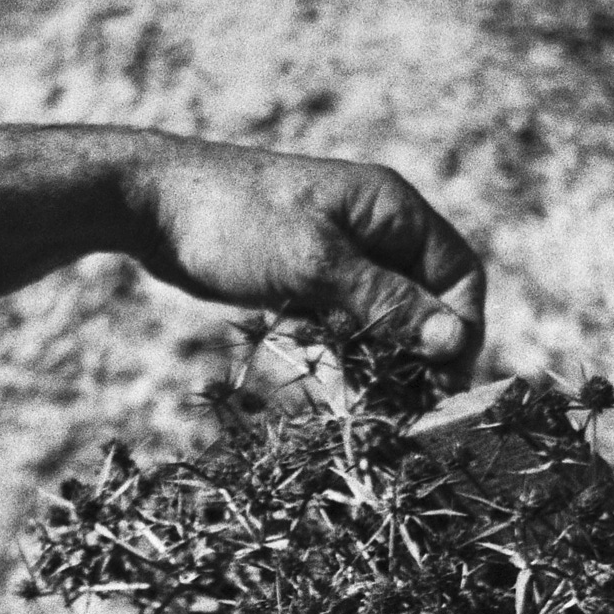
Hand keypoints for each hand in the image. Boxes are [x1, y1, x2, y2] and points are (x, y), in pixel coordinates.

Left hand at [122, 140, 487, 382]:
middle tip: (407, 407)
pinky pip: (346, 327)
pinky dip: (344, 357)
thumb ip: (386, 302)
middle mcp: (375, 232)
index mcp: (391, 210)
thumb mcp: (316, 265)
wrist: (151, 206)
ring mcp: (342, 258)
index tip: (446, 381)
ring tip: (371, 407)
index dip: (462, 328)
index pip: (458, 274)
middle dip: (420, 355)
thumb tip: (454, 340)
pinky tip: (336, 391)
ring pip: (386, 322)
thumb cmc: (237, 221)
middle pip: (426, 303)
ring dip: (381, 363)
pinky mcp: (309, 283)